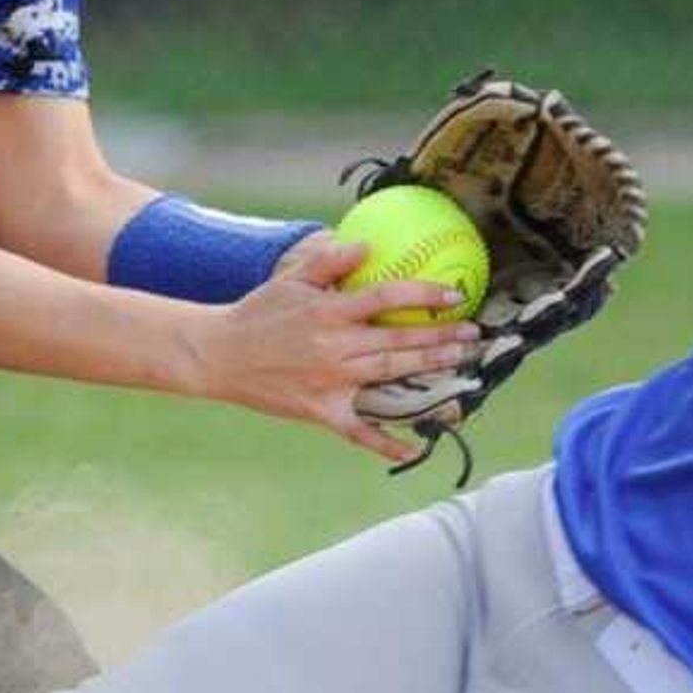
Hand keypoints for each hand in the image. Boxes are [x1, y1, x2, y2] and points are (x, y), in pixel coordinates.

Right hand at [187, 235, 478, 459]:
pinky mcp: (321, 411)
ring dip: (429, 371)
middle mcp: (335, 347)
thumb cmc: (258, 313)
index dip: (424, 293)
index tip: (453, 293)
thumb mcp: (290, 279)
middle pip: (399, 341)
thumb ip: (329, 260)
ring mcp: (330, 382)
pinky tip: (416, 447)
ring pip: (390, 376)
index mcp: (329, 311)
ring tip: (462, 365)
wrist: (218, 355)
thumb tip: (367, 246)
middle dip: (441, 337)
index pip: (387, 297)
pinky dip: (386, 442)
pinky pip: (359, 430)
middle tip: (474, 334)